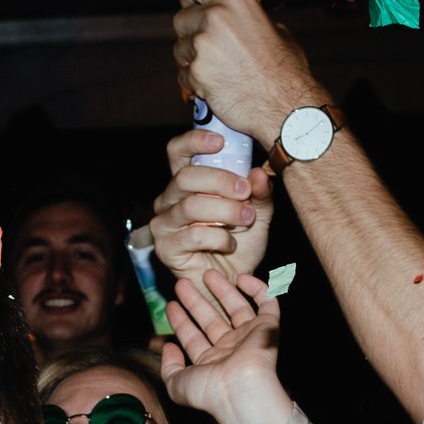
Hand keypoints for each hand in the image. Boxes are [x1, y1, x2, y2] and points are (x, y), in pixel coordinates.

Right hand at [151, 130, 274, 281]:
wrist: (233, 282)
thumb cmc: (240, 243)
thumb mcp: (257, 212)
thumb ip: (259, 192)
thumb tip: (258, 172)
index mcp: (186, 183)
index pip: (177, 152)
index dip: (193, 141)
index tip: (220, 142)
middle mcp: (169, 200)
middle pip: (185, 177)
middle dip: (220, 181)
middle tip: (245, 192)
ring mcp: (164, 224)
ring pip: (190, 206)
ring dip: (225, 211)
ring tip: (246, 220)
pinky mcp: (165, 248)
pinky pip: (193, 235)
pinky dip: (219, 238)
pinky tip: (231, 244)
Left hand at [159, 269, 291, 423]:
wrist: (239, 390)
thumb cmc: (208, 391)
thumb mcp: (176, 383)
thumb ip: (168, 365)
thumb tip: (168, 346)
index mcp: (211, 364)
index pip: (193, 338)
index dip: (181, 321)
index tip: (170, 304)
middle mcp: (230, 350)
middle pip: (212, 319)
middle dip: (196, 301)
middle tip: (182, 283)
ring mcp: (249, 337)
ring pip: (236, 307)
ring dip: (222, 289)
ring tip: (206, 273)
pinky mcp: (268, 327)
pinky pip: (267, 302)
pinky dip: (258, 288)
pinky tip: (241, 277)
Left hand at [172, 0, 321, 145]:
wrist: (285, 105)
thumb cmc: (284, 70)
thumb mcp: (273, 28)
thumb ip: (245, 19)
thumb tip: (234, 19)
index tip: (192, 5)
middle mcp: (215, 16)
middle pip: (181, 19)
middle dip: (191, 34)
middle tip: (209, 47)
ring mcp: (202, 45)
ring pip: (179, 48)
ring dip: (191, 59)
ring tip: (217, 70)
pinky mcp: (195, 73)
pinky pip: (183, 75)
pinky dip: (194, 83)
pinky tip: (215, 87)